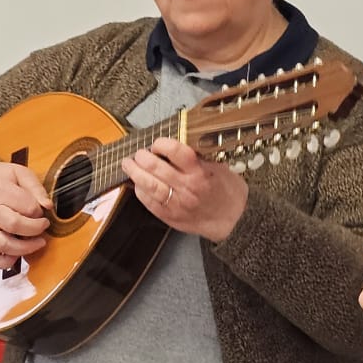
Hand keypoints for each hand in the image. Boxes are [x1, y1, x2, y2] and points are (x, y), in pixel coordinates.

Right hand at [0, 161, 51, 270]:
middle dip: (35, 228)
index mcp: (0, 192)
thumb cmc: (0, 179)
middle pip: (14, 225)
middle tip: (44, 225)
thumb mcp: (20, 173)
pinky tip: (18, 256)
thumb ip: (35, 188)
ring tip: (38, 242)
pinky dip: (4, 262)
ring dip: (25, 248)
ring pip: (3, 245)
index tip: (42, 209)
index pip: (26, 206)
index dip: (39, 210)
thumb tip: (47, 205)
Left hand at [123, 138, 247, 242]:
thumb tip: (177, 143)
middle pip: (155, 167)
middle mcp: (186, 187)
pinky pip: (149, 202)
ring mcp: (177, 203)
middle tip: (138, 153)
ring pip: (148, 185)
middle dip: (141, 157)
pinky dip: (140, 191)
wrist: (234, 220)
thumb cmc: (226, 192)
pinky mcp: (170, 216)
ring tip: (129, 164)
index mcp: (200, 172)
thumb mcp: (219, 166)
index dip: (161, 144)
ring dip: (135, 173)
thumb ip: (198, 155)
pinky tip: (138, 184)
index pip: (176, 151)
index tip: (157, 143)